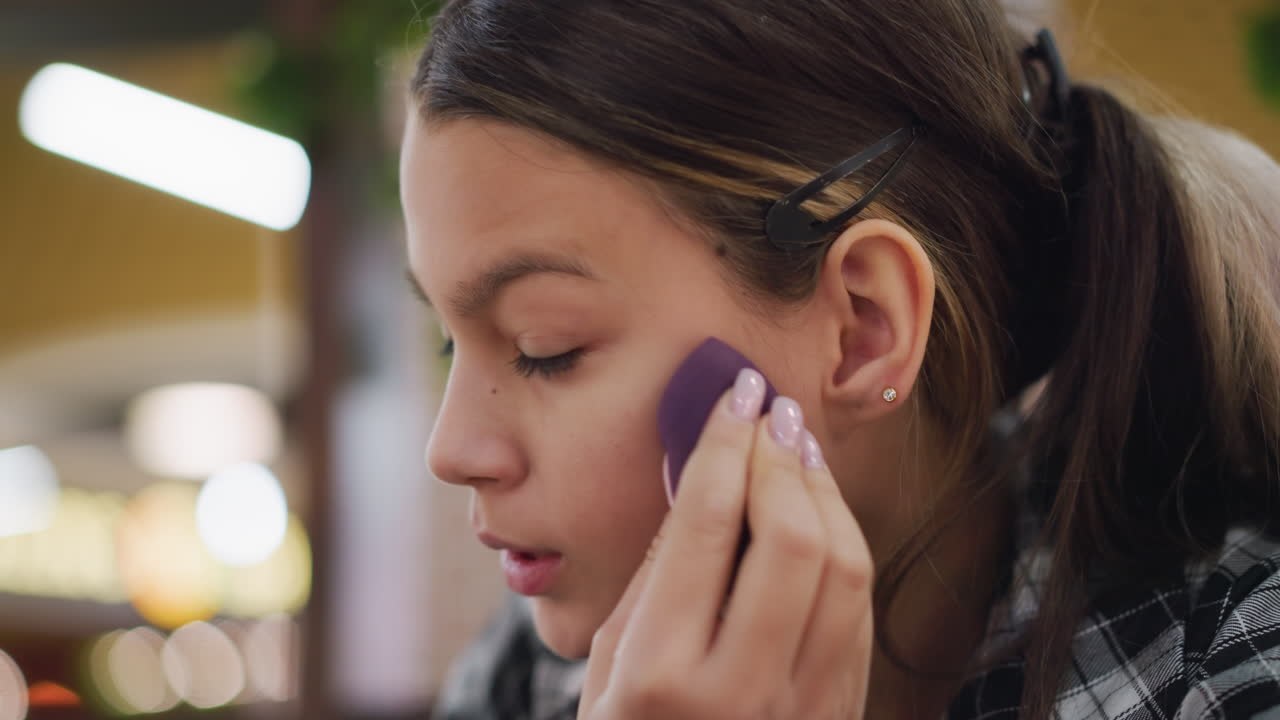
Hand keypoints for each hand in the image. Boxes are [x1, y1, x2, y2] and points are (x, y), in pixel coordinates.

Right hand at [579, 370, 873, 719]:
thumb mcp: (605, 660)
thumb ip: (655, 571)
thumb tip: (703, 470)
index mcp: (659, 674)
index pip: (710, 524)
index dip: (725, 442)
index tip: (733, 393)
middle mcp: (738, 689)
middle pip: (791, 536)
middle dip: (780, 456)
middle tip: (767, 408)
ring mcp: (799, 707)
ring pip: (842, 566)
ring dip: (823, 489)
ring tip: (793, 446)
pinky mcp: (837, 712)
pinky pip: (857, 607)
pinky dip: (844, 539)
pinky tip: (818, 505)